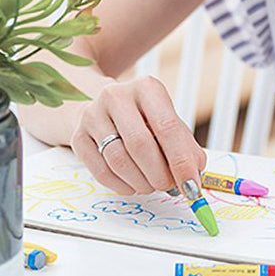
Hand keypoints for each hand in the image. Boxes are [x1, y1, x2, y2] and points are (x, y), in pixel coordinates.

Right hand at [70, 76, 206, 195]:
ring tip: (152, 185)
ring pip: (119, 160)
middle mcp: (117, 96)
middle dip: (160, 174)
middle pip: (140, 144)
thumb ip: (185, 145)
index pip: (168, 127)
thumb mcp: (168, 121)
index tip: (192, 186)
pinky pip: (100, 170)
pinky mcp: (78, 136)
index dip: (181, 161)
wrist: (103, 109)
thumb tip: (195, 175)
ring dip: (141, 182)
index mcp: (147, 88)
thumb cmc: (144, 118)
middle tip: (169, 187)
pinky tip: (133, 186)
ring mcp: (93, 115)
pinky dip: (121, 185)